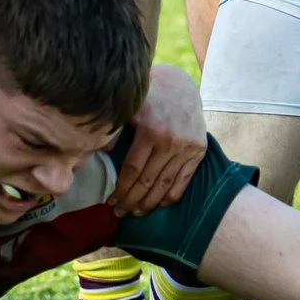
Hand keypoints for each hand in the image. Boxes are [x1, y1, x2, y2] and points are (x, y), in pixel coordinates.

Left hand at [111, 67, 206, 215]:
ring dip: (149, 203)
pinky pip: (183, 180)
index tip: (111, 202)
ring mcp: (187, 147)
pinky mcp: (199, 150)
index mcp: (150, 131)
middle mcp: (170, 141)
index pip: (132, 171)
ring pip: (165, 185)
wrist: (179, 86)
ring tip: (136, 213)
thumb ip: (114, 131)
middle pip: (147, 181)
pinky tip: (158, 204)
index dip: (120, 190)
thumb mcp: (128, 109)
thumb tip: (101, 153)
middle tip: (119, 213)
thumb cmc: (148, 99)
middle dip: (131, 201)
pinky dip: (170, 196)